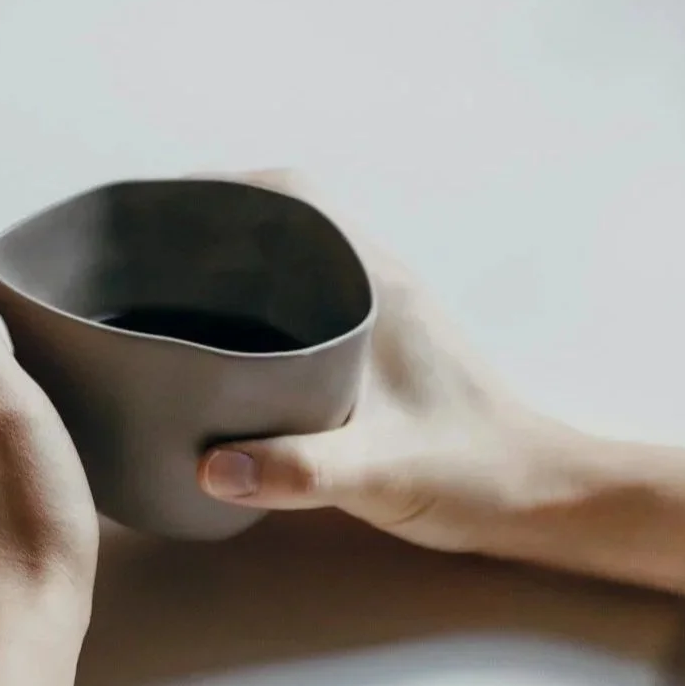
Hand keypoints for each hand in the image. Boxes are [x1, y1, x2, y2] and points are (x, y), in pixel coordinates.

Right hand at [195, 169, 559, 552]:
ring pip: (293, 261)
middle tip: (143, 256)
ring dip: (233, 265)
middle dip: (212, 224)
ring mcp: (380, 313)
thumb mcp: (381, 472)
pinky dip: (256, 306)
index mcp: (377, 283)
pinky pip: (304, 301)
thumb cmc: (474, 472)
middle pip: (283, 219)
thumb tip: (208, 464)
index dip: (227, 187)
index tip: (164, 208)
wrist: (542, 498)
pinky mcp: (377, 348)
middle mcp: (377, 282)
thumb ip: (298, 469)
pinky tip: (219, 350)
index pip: (297, 195)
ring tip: (164, 295)